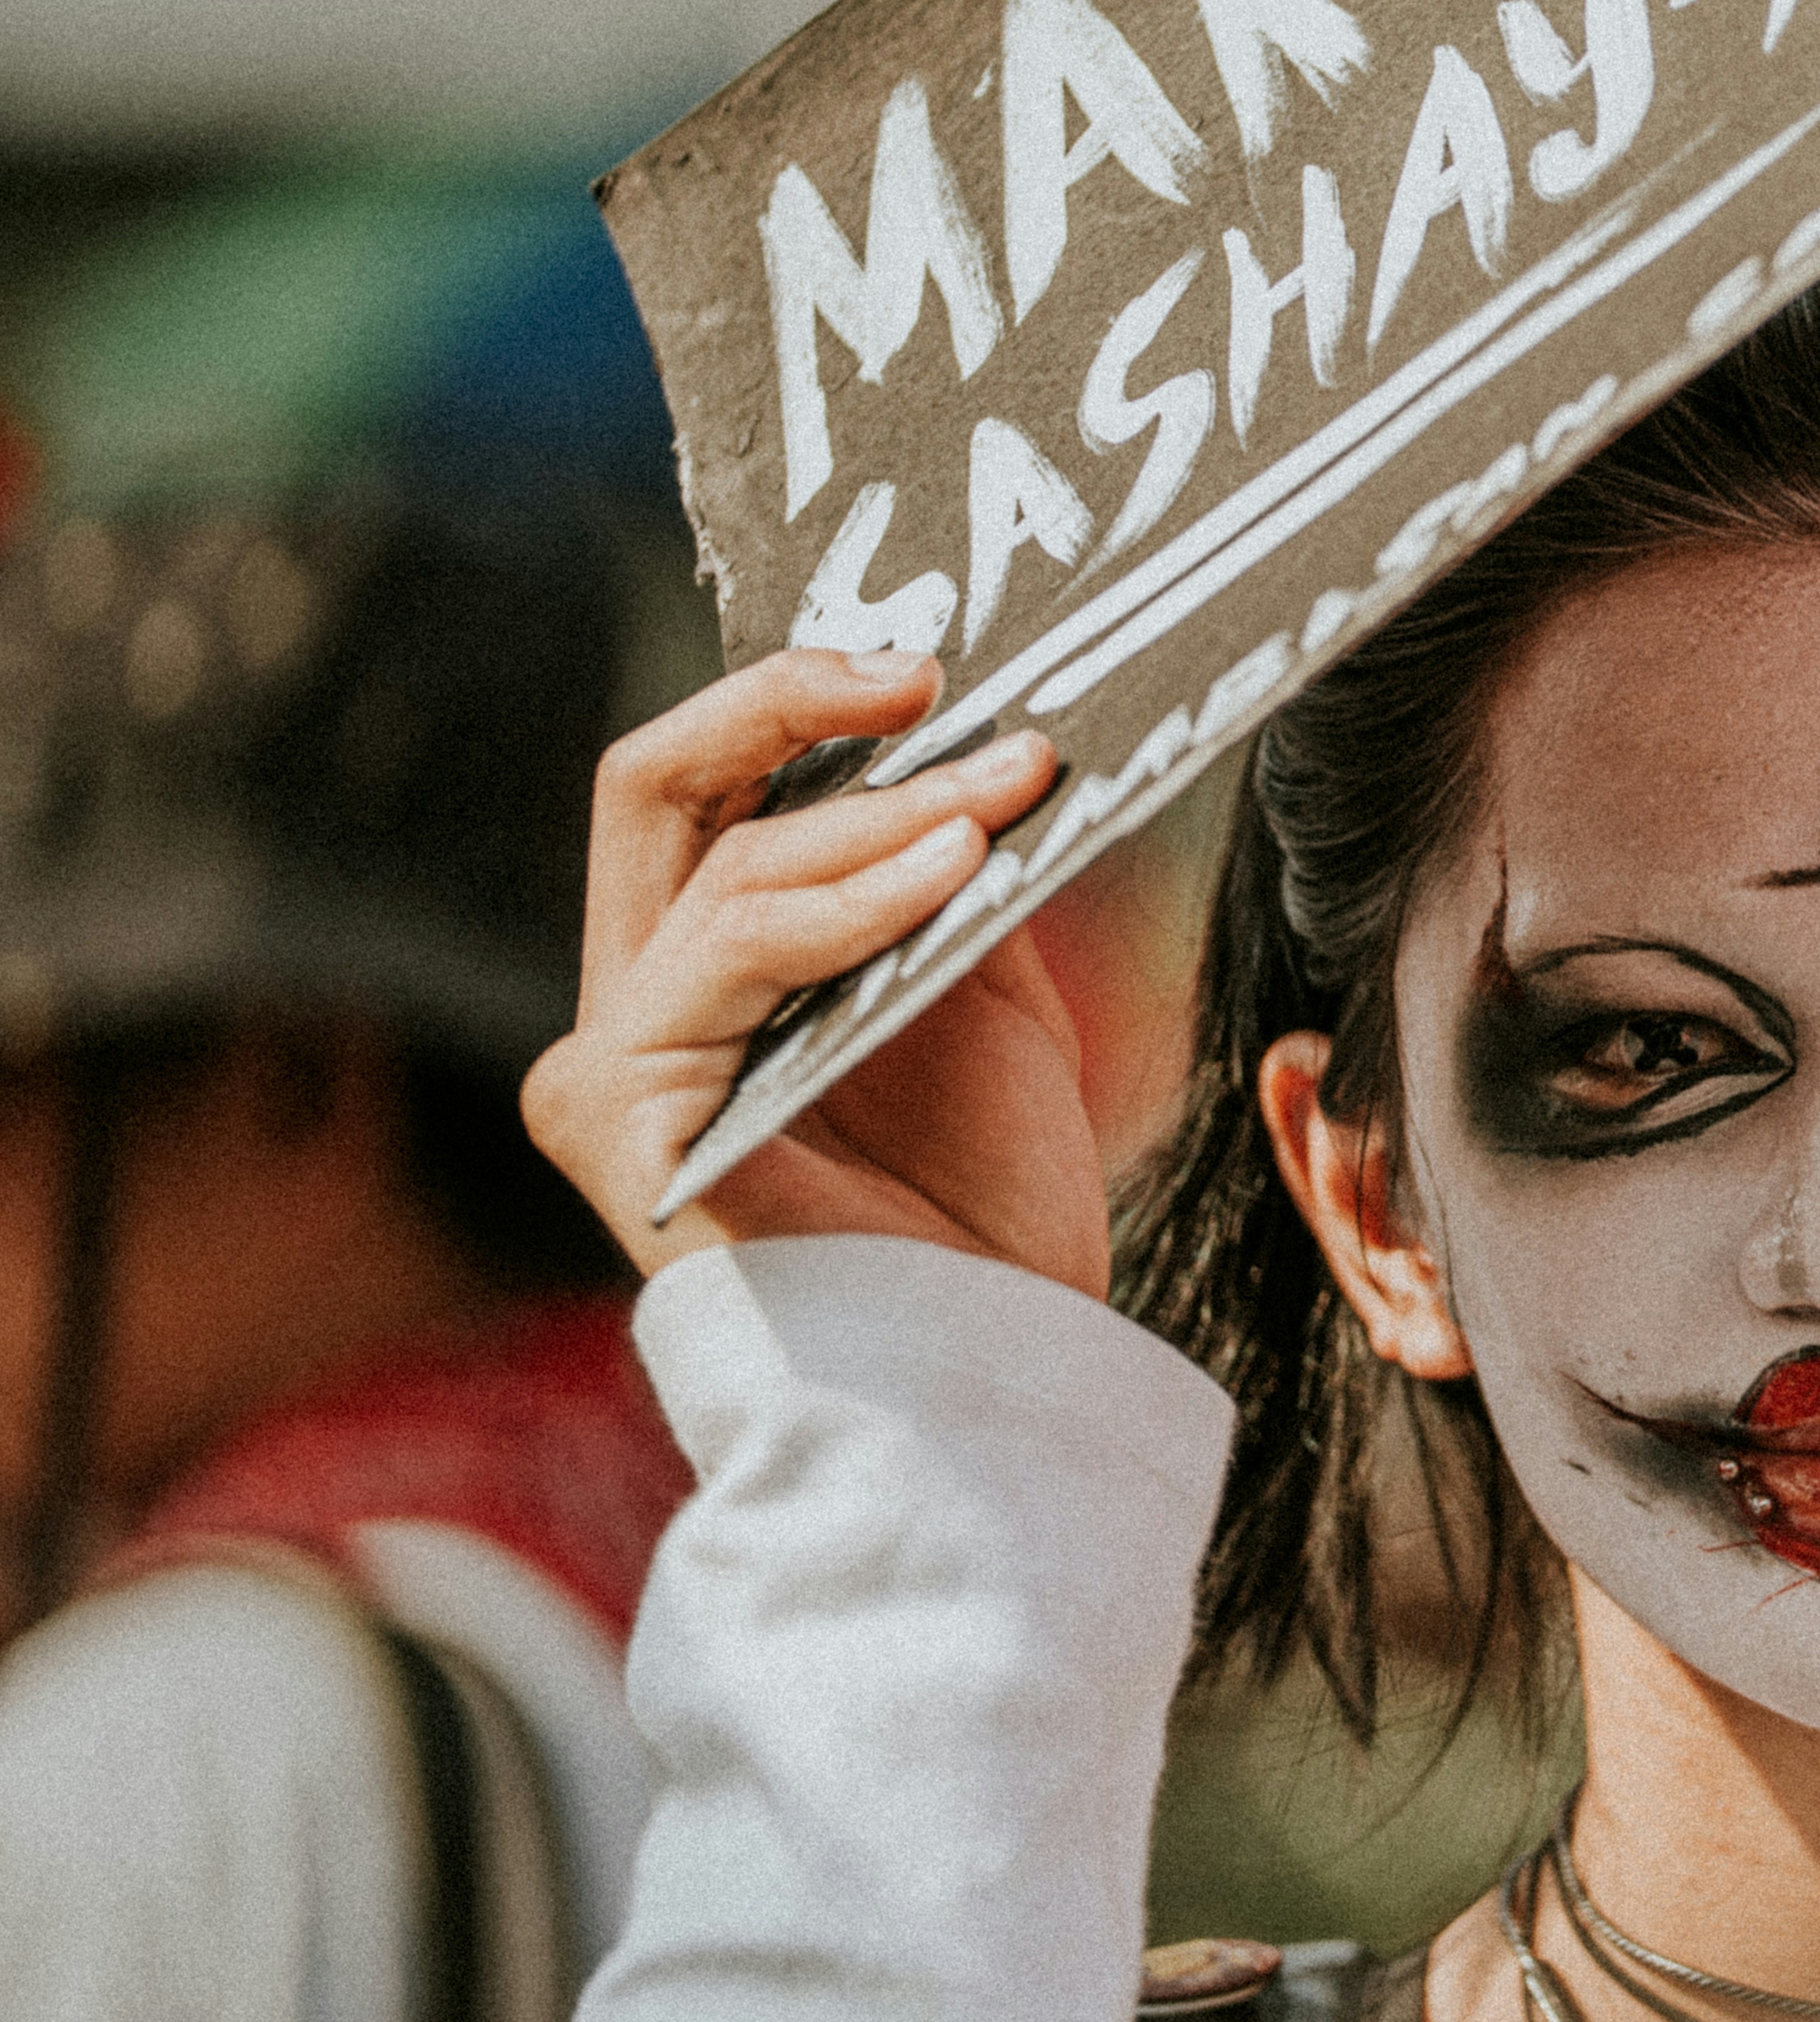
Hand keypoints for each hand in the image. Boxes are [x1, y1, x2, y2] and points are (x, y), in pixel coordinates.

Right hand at [526, 648, 1111, 1296]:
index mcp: (706, 966)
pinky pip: (737, 957)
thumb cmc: (986, 1201)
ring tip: (1006, 789)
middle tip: (922, 672)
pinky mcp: (616, 1122)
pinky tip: (957, 866)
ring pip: (730, 868)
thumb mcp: (983, 990)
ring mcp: (612, 1063)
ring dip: (886, 813)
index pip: (706, 789)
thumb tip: (992, 727)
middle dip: (783, 701)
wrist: (996, 1357)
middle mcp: (636, 1004)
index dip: (798, 703)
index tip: (928, 664)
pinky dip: (854, 898)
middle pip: (653, 783)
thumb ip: (951, 868)